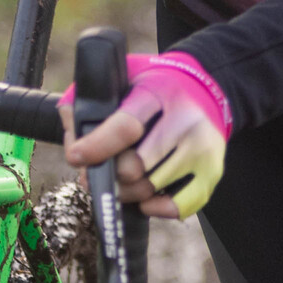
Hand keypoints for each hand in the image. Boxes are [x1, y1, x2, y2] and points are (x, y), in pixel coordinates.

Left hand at [64, 50, 231, 221]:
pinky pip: (177, 207)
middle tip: (102, 169)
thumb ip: (93, 95)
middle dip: (111, 172)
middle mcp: (186, 121)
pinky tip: (146, 195)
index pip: (126, 126)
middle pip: (136, 167)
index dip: (97, 146)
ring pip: (150, 189)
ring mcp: (202, 149)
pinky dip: (155, 207)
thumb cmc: (156, 88)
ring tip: (122, 180)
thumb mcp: (127, 75)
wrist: (208, 88)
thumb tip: (70, 122)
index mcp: (160, 93)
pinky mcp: (212, 172)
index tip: (76, 156)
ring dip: (127, 192)